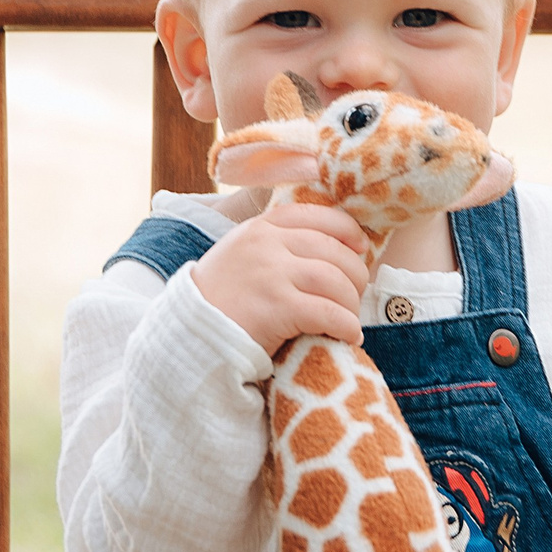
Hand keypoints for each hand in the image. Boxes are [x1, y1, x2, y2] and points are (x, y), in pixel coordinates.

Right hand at [192, 204, 371, 354]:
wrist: (190, 334)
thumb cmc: (219, 299)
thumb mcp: (240, 254)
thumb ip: (274, 243)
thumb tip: (327, 245)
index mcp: (260, 227)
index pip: (316, 215)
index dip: (347, 230)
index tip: (361, 247)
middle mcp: (266, 244)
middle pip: (333, 250)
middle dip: (354, 274)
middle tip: (355, 294)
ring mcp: (271, 274)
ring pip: (335, 280)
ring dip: (351, 304)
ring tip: (350, 319)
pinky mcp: (277, 307)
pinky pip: (329, 313)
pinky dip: (346, 325)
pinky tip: (348, 335)